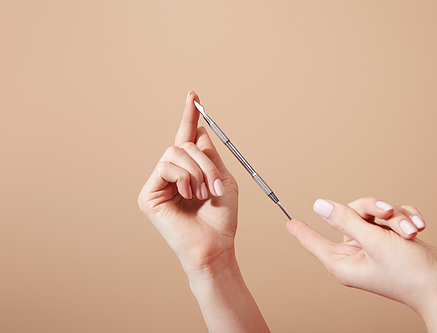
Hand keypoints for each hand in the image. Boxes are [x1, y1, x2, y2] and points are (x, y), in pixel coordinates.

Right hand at [138, 92, 269, 332]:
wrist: (215, 244)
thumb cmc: (221, 217)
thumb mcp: (224, 180)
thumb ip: (211, 155)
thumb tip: (199, 131)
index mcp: (189, 171)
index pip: (186, 139)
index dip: (189, 117)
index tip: (193, 95)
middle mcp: (171, 175)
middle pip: (183, 144)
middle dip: (205, 160)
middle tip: (215, 184)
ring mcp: (158, 184)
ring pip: (175, 153)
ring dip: (197, 171)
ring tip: (203, 193)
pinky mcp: (148, 195)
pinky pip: (166, 166)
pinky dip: (184, 178)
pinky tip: (189, 196)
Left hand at [287, 197, 436, 331]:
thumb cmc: (409, 273)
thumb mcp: (373, 241)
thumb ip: (345, 220)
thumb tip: (320, 206)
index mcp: (343, 261)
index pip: (315, 242)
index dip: (302, 231)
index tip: (289, 222)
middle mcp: (357, 253)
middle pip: (351, 215)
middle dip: (374, 210)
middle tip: (388, 213)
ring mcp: (375, 247)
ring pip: (375, 214)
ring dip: (396, 218)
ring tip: (410, 232)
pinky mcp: (392, 241)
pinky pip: (392, 218)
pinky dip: (405, 220)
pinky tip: (417, 228)